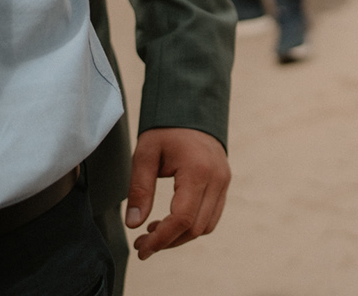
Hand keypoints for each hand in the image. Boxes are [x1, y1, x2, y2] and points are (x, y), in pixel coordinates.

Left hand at [126, 127, 231, 259]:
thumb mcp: (145, 155)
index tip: (140, 248)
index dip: (160, 240)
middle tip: (141, 243)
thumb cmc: (166, 130)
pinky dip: (191, 226)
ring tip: (154, 231)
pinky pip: (212, 216)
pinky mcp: (224, 183)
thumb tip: (134, 225)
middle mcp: (217, 179)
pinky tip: (171, 221)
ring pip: (206, 226)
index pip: (182, 219)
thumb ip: (140, 190)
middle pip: (195, 228)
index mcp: (197, 171)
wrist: (192, 109)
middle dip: (167, 242)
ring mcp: (224, 181)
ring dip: (180, 237)